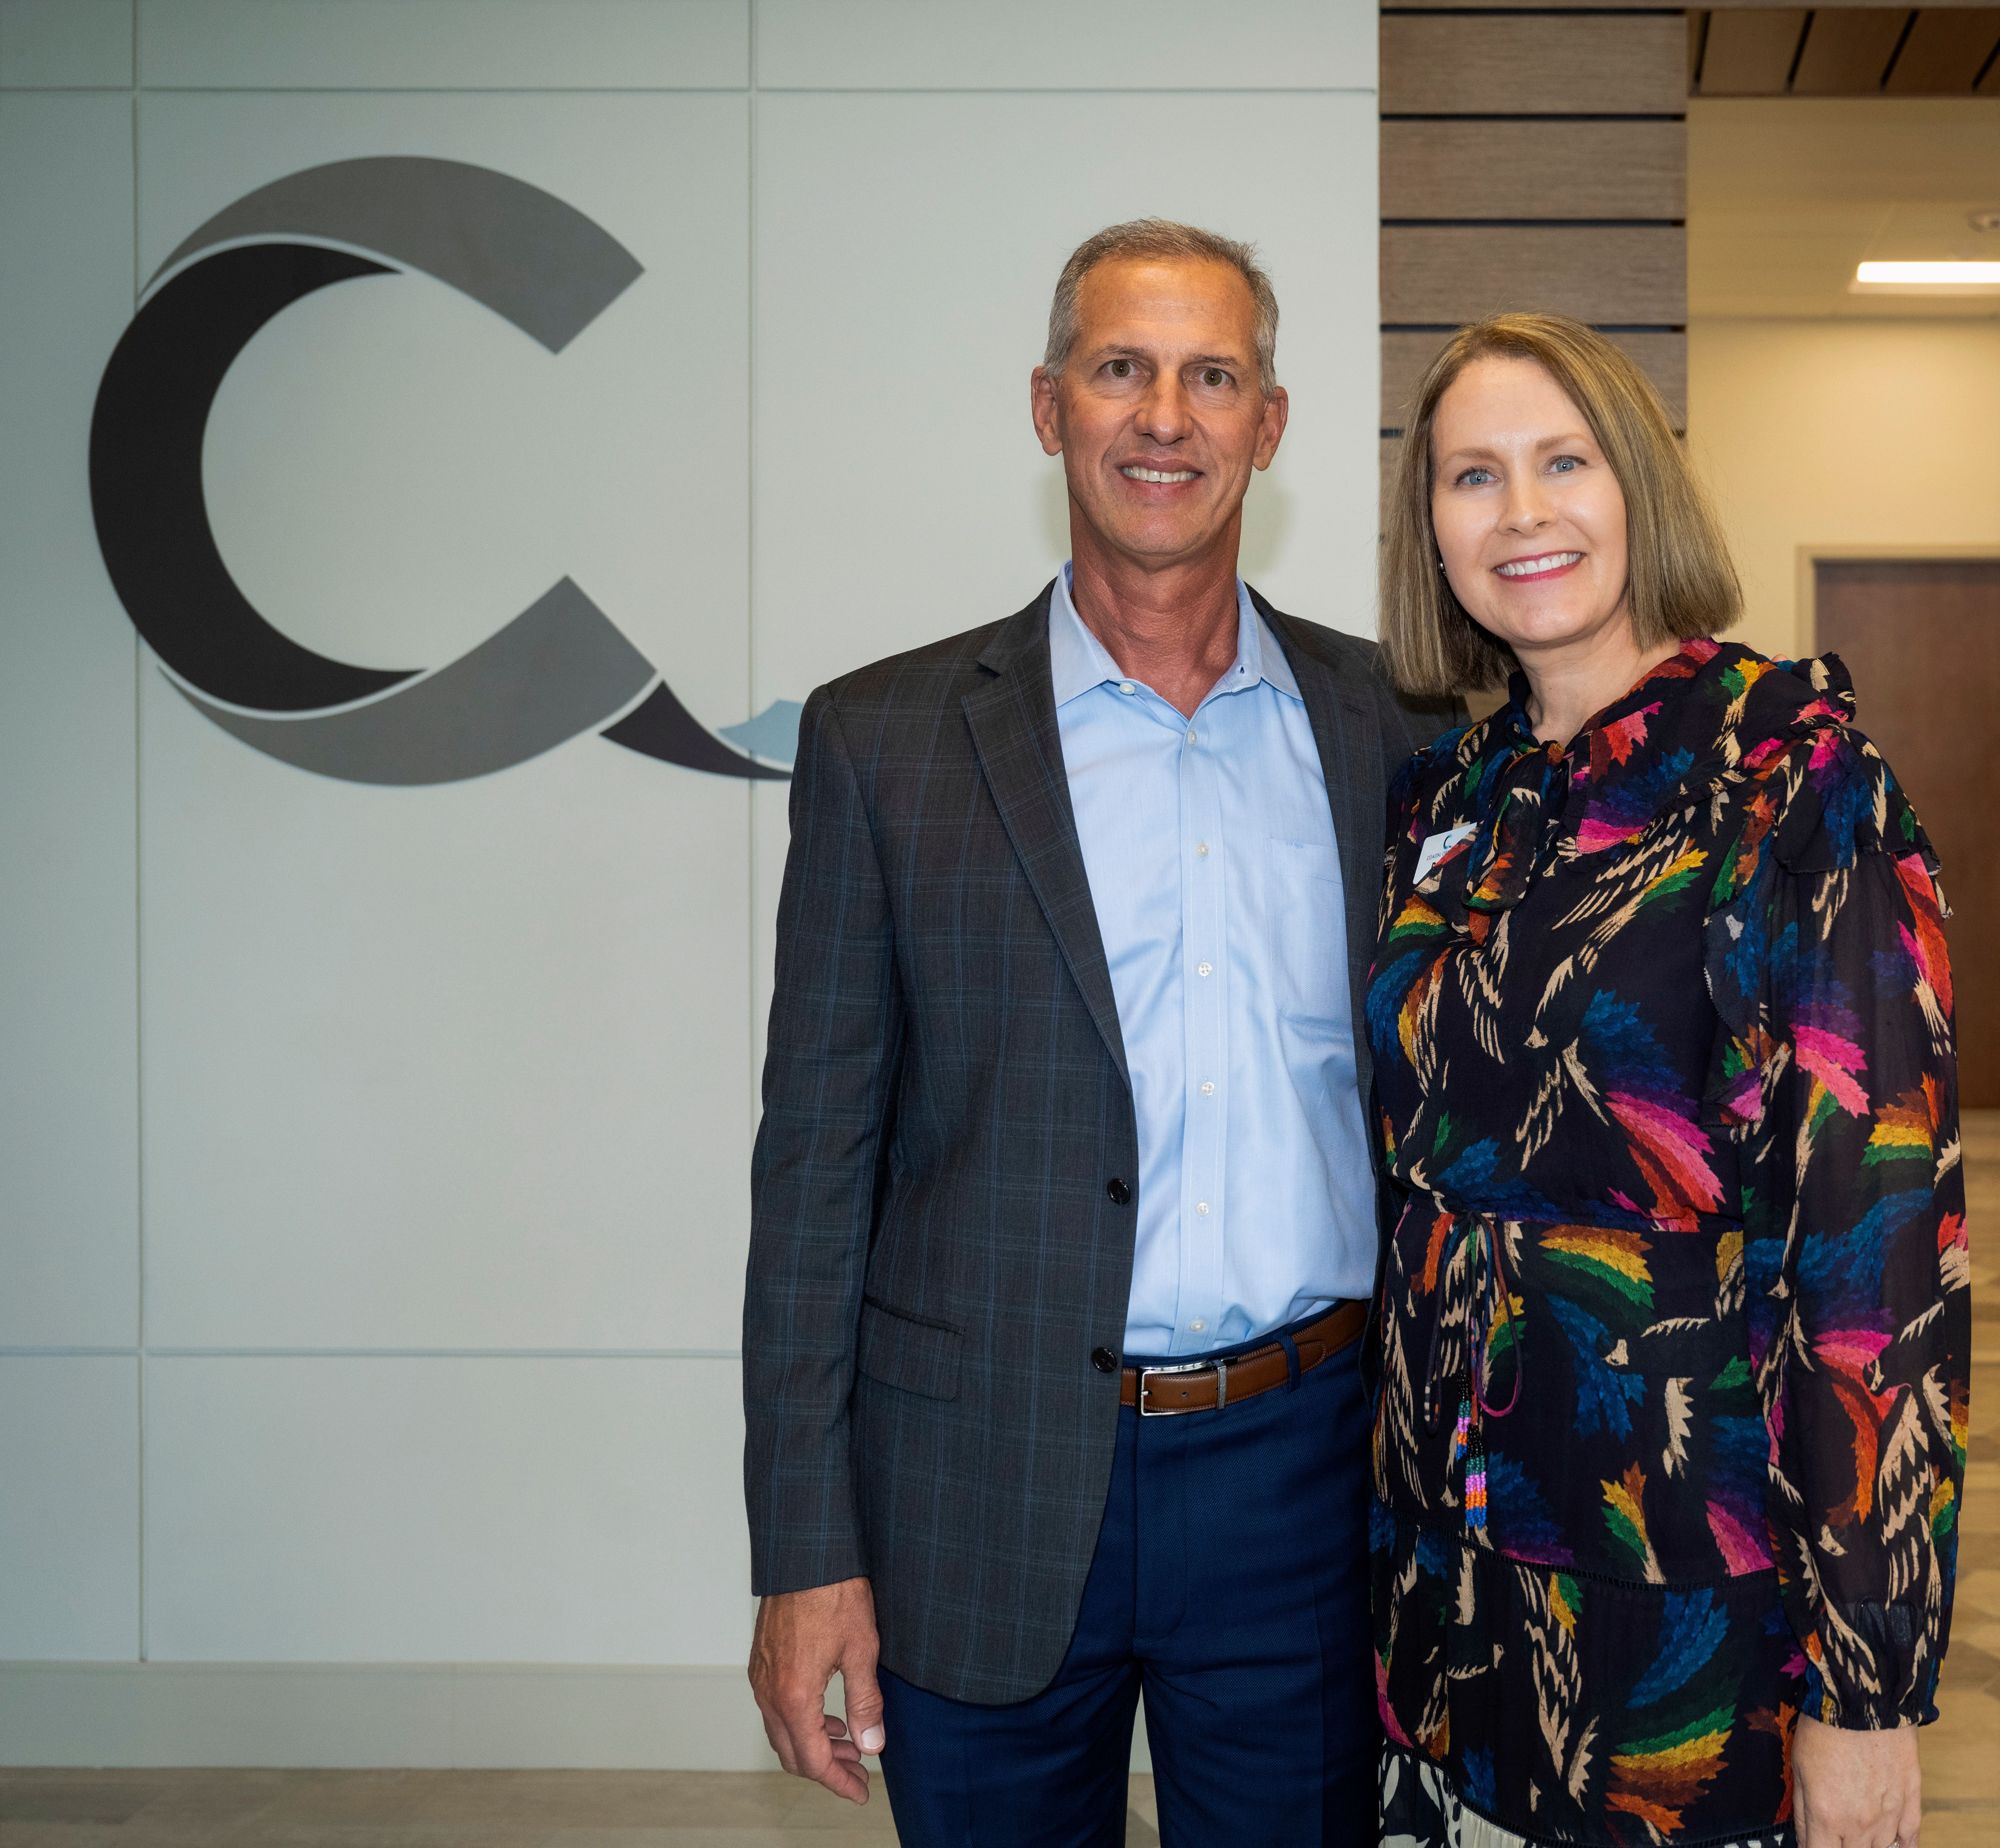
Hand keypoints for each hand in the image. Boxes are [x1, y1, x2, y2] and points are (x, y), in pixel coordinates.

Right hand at [748, 1576, 885, 1804]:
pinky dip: (800, 1723)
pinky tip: (827, 1715)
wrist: (806, 1553)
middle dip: (826, 1768)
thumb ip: (865, 1703)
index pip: (813, 1760)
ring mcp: (761, 1677)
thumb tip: (872, 1744)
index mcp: (794, 1695)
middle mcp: (769, 1691)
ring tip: (850, 1743)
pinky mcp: (761, 1662)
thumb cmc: (834, 1593)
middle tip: (860, 1770)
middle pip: (792, 1753)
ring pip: (782, 1732)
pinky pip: (775, 1709)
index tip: (860, 1791)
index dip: (838, 1781)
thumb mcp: (861, 1650)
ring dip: (813, 1745)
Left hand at [1793, 1713, 1920, 1847]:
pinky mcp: (1911, 1803)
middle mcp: (1861, 1825)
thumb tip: (1805, 1837)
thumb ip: (1802, 1810)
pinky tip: (1892, 1845)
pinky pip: (1910, 1840)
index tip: (1813, 1845)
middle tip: (1834, 1836)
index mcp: (1827, 1816)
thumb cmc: (1825, 1729)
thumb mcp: (1798, 1767)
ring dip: (1868, 1847)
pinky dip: (1901, 1846)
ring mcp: (1890, 1817)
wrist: (1864, 1702)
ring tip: (1859, 1836)